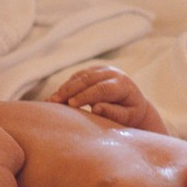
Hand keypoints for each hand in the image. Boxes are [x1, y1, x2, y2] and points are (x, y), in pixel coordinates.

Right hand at [49, 65, 164, 133]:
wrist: (134, 103)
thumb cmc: (130, 114)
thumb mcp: (127, 117)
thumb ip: (113, 113)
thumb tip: (96, 108)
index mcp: (123, 84)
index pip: (102, 88)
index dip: (86, 96)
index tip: (72, 104)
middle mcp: (112, 73)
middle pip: (88, 79)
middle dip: (70, 90)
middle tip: (55, 101)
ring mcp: (102, 69)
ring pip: (80, 76)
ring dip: (65, 87)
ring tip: (51, 100)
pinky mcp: (93, 70)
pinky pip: (77, 76)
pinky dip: (66, 86)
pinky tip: (56, 96)